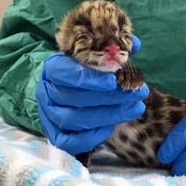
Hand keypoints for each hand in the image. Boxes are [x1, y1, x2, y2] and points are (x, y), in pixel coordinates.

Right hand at [36, 35, 148, 155]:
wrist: (62, 90)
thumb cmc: (83, 72)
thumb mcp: (93, 57)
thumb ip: (112, 50)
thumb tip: (134, 43)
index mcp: (54, 68)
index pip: (66, 72)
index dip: (90, 79)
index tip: (114, 81)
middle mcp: (47, 92)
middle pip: (74, 98)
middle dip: (110, 97)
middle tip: (138, 93)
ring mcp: (48, 115)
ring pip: (74, 119)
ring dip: (108, 115)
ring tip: (134, 108)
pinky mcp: (55, 134)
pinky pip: (70, 141)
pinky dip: (91, 136)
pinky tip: (111, 127)